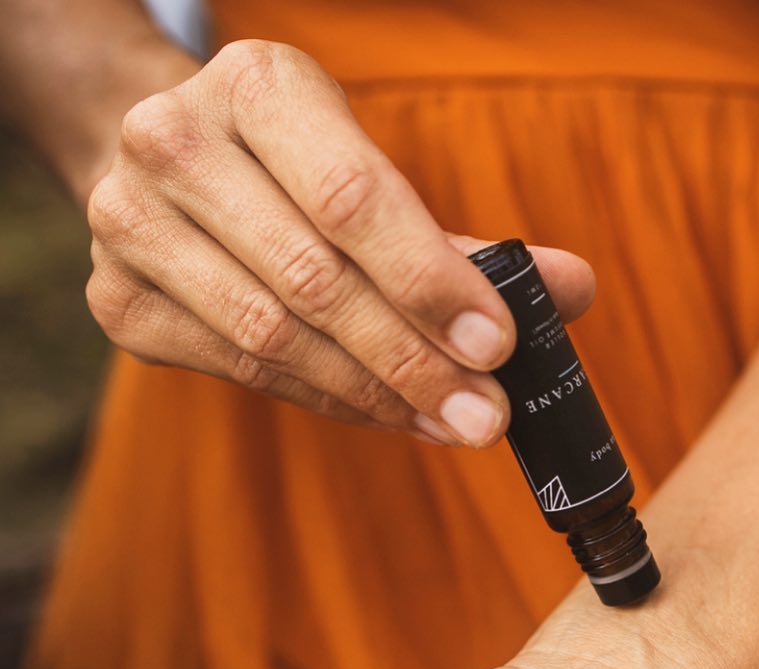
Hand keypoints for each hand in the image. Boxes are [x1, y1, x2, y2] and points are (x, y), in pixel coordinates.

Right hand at [84, 39, 594, 439]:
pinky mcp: (119, 301)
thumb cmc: (299, 173)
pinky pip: (243, 373)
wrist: (174, 168)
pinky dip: (327, 400)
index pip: (353, 197)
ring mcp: (128, 224)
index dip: (429, 281)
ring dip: (376, 395)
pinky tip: (387, 414)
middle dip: (414, 361)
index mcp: (257, 86)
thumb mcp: (379, 177)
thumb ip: (467, 242)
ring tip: (450, 424)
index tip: (497, 346)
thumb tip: (572, 290)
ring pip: (274, 339)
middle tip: (485, 416)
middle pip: (314, 280)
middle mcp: (173, 140)